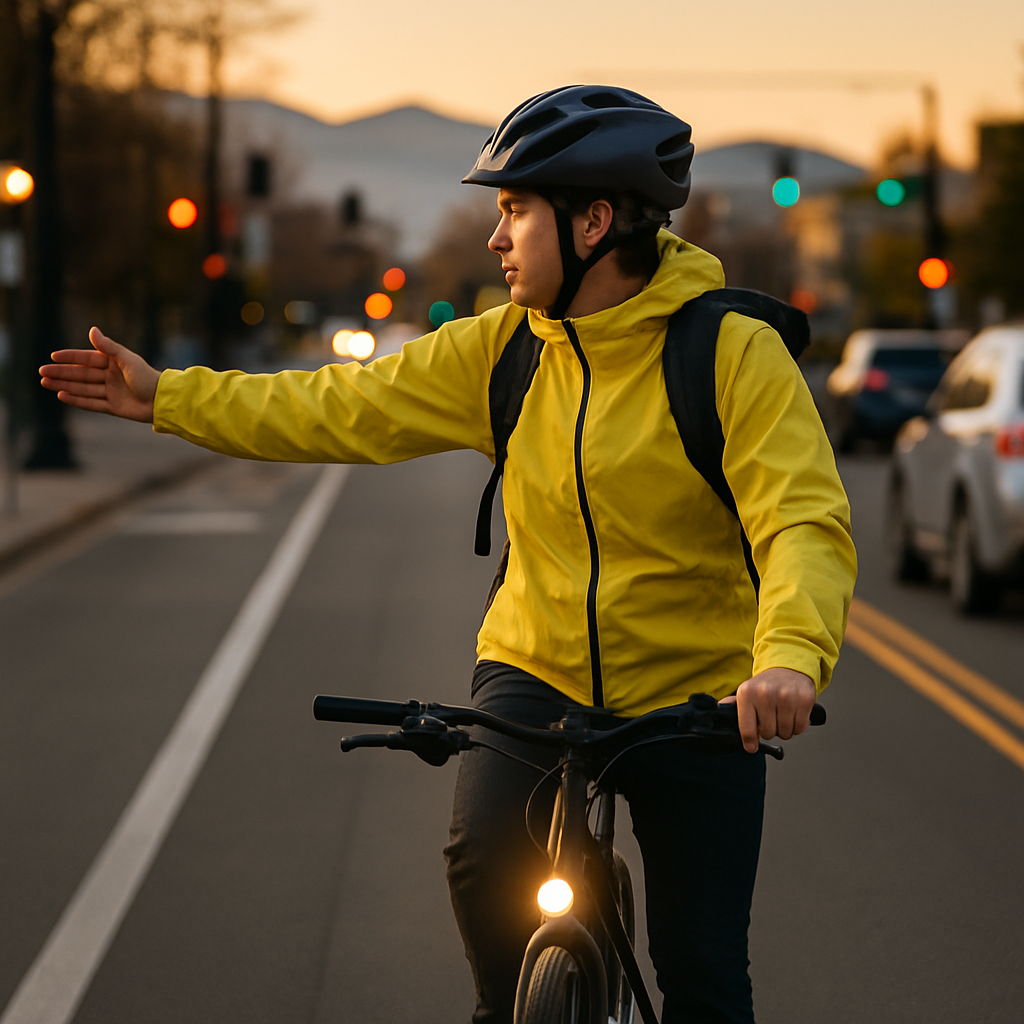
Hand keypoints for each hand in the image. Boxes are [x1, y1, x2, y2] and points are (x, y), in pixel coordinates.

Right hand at [39, 327, 160, 422]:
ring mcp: (111, 392)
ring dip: (65, 386)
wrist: (162, 400)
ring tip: (46, 383)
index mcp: (114, 363)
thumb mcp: (127, 359)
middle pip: (82, 375)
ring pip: (83, 388)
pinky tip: (62, 395)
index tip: (53, 357)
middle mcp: (111, 377)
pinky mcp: (113, 407)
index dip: (71, 358)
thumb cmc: (147, 377)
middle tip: (42, 373)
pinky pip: (91, 403)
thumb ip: (108, 347)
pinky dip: (77, 400)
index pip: (87, 359)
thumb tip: (92, 330)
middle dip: (62, 374)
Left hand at [719, 667, 815, 753]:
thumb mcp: (746, 692)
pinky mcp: (804, 700)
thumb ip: (733, 706)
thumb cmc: (766, 685)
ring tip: (782, 715)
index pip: (746, 729)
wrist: (789, 668)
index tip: (751, 746)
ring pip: (785, 733)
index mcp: (747, 693)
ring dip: (784, 729)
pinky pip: (800, 727)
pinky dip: (797, 725)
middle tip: (771, 718)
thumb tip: (716, 712)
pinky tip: (793, 713)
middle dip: (770, 730)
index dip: (749, 741)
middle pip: (768, 734)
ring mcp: (786, 696)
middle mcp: (765, 694)